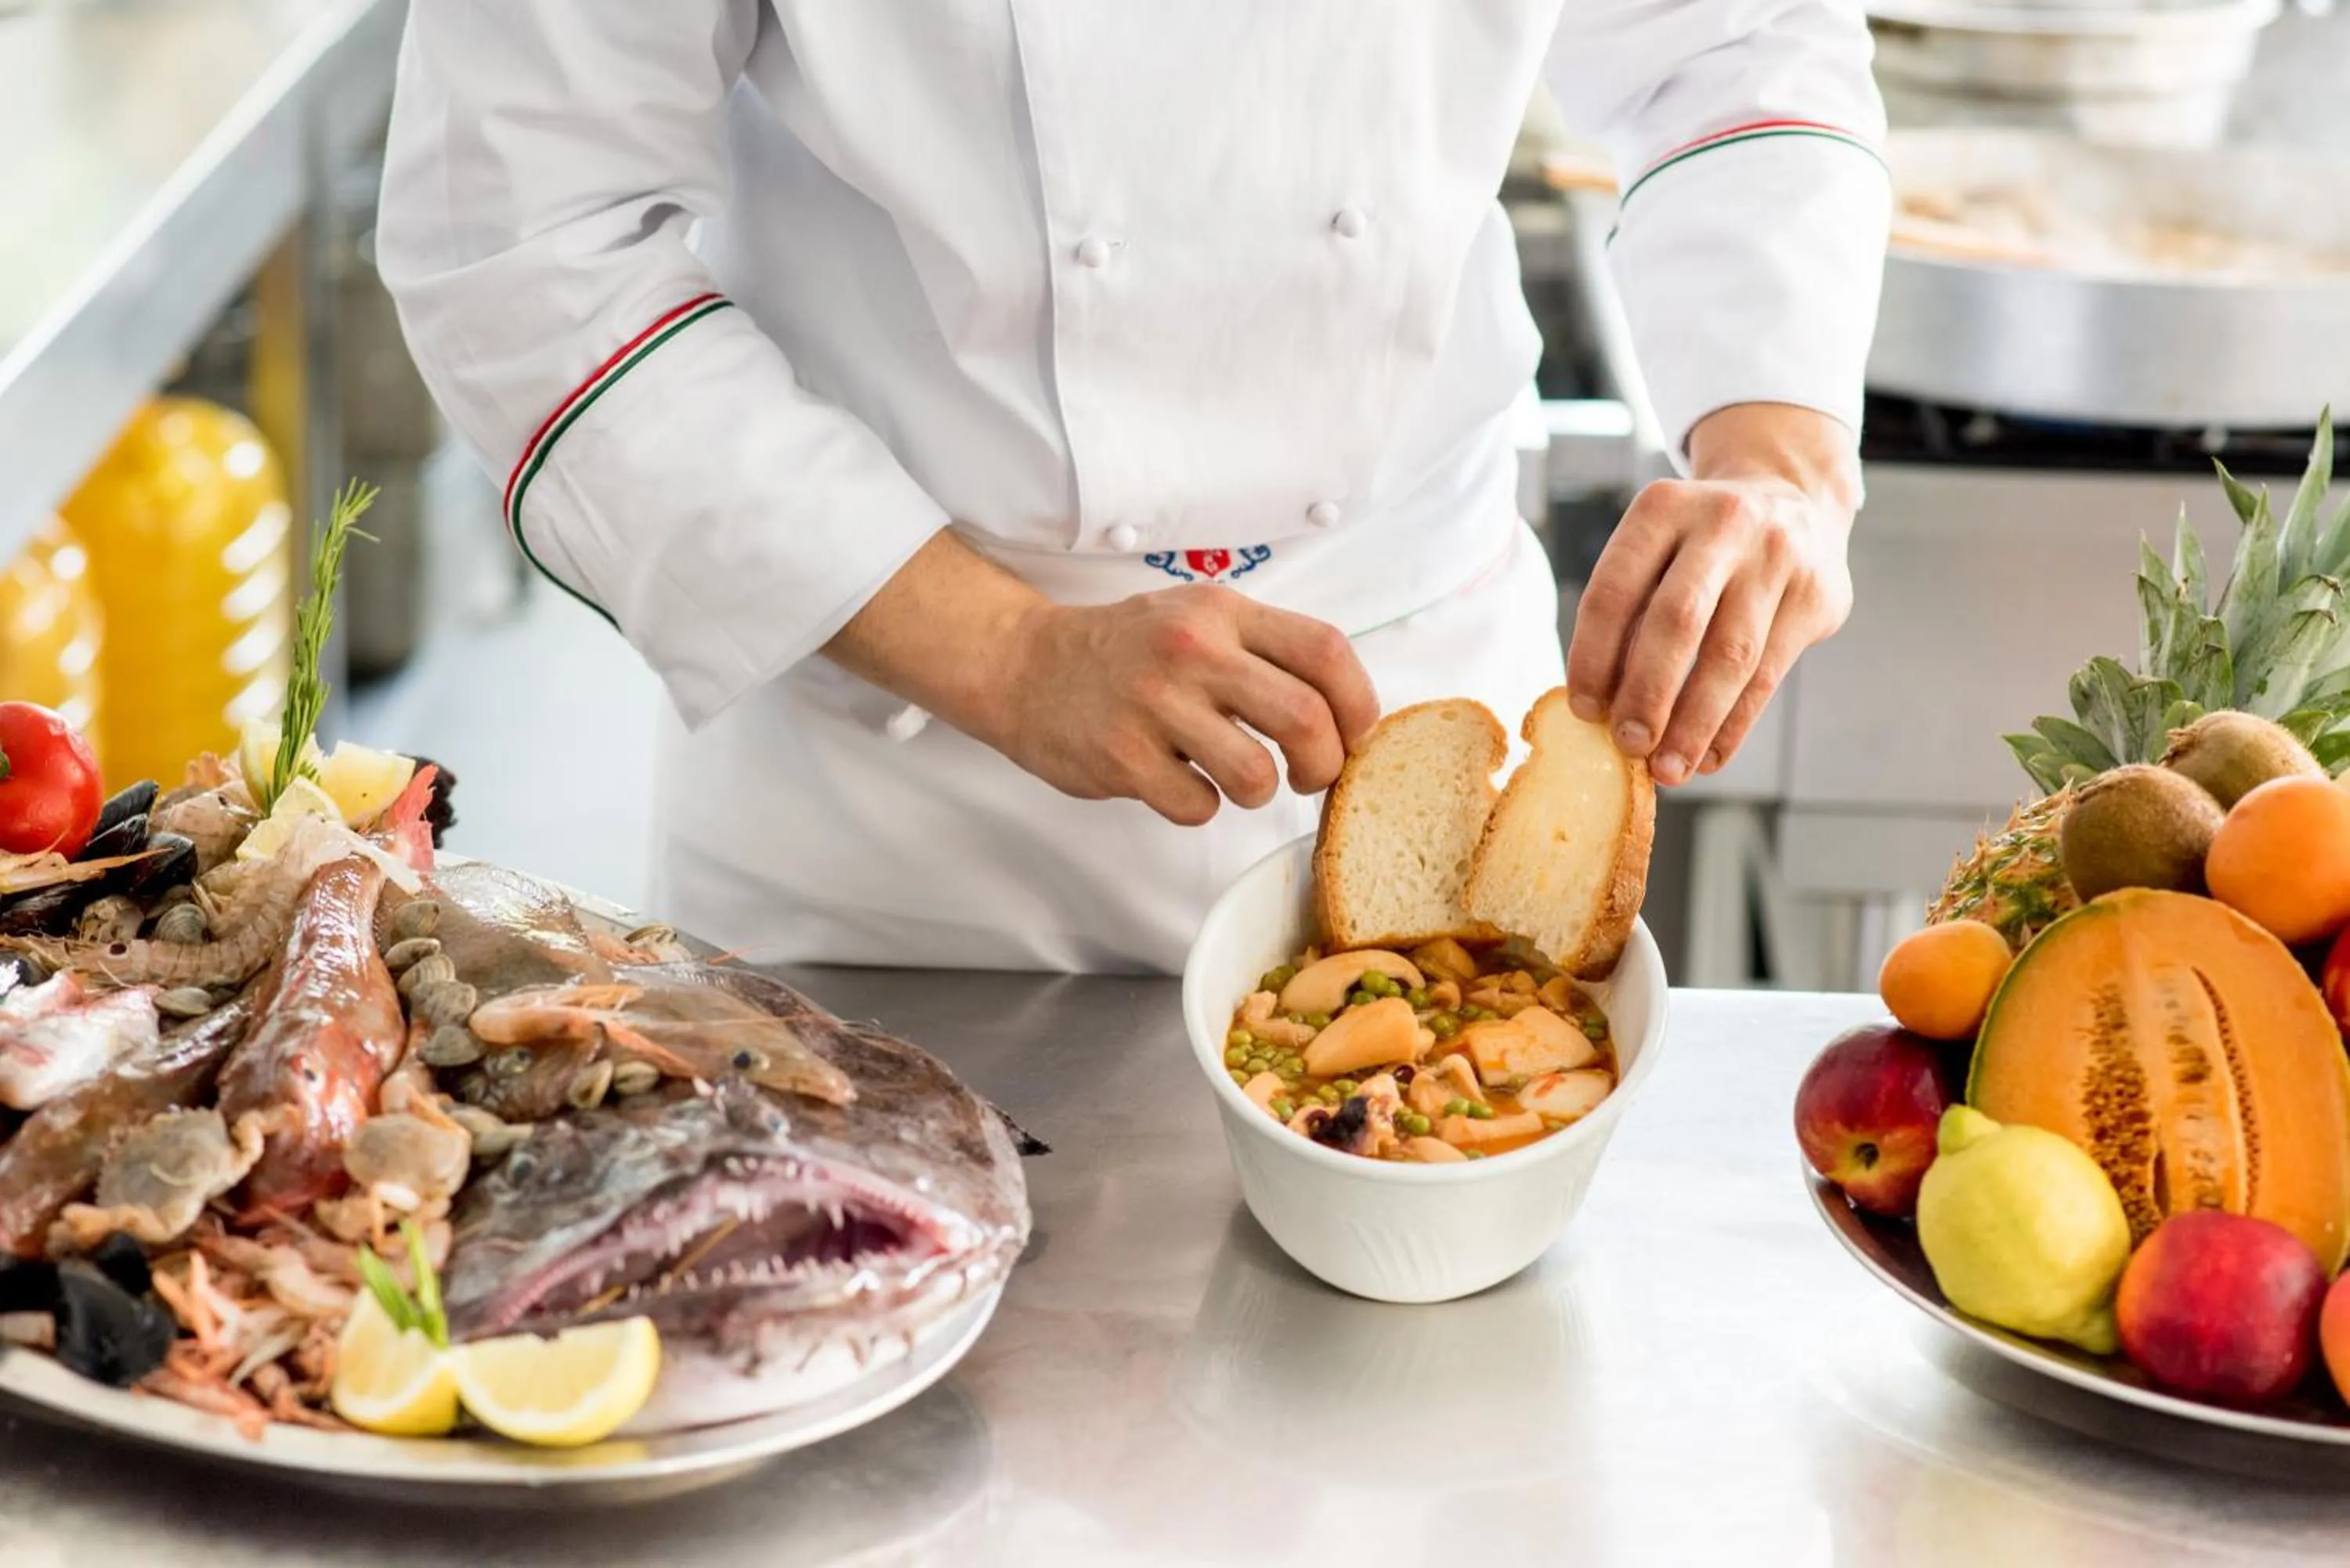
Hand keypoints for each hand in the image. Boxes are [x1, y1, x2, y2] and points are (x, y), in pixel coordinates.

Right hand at [823, 532, 1378, 826]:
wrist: (1024, 665)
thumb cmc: (1126, 650)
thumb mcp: (1198, 618)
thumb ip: (1266, 650)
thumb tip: (1345, 713)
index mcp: (1223, 613)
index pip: (1326, 652)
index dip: (1360, 704)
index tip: (1355, 735)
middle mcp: (1192, 650)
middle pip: (1305, 719)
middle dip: (1325, 764)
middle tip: (1309, 776)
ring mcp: (1154, 704)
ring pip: (1256, 775)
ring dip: (1260, 792)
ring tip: (1235, 779)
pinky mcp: (1121, 756)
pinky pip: (1197, 806)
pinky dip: (1200, 807)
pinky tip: (1177, 782)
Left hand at [1565, 403, 1859, 785]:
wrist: (1794, 498)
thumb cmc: (1701, 544)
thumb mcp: (1658, 547)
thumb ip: (1629, 612)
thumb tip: (1600, 709)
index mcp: (1663, 508)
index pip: (1615, 590)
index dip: (1593, 656)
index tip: (1584, 710)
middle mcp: (1724, 522)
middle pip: (1678, 622)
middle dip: (1648, 694)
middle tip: (1628, 746)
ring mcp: (1778, 556)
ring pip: (1731, 656)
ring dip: (1694, 724)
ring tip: (1668, 769)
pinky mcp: (1818, 595)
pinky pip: (1769, 675)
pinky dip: (1734, 724)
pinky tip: (1709, 757)